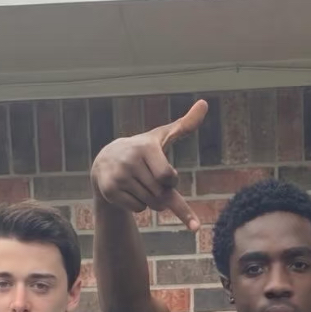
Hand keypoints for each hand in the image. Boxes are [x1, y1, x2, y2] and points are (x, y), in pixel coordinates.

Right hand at [91, 99, 207, 231]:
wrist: (106, 160)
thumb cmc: (142, 150)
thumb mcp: (162, 136)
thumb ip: (185, 124)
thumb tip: (204, 103)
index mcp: (146, 147)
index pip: (167, 177)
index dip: (171, 180)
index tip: (165, 173)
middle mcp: (130, 160)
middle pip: (160, 194)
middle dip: (161, 193)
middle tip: (150, 179)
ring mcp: (118, 176)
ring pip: (149, 203)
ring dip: (151, 200)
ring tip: (139, 183)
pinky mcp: (109, 191)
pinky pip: (138, 208)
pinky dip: (139, 205)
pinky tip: (128, 190)